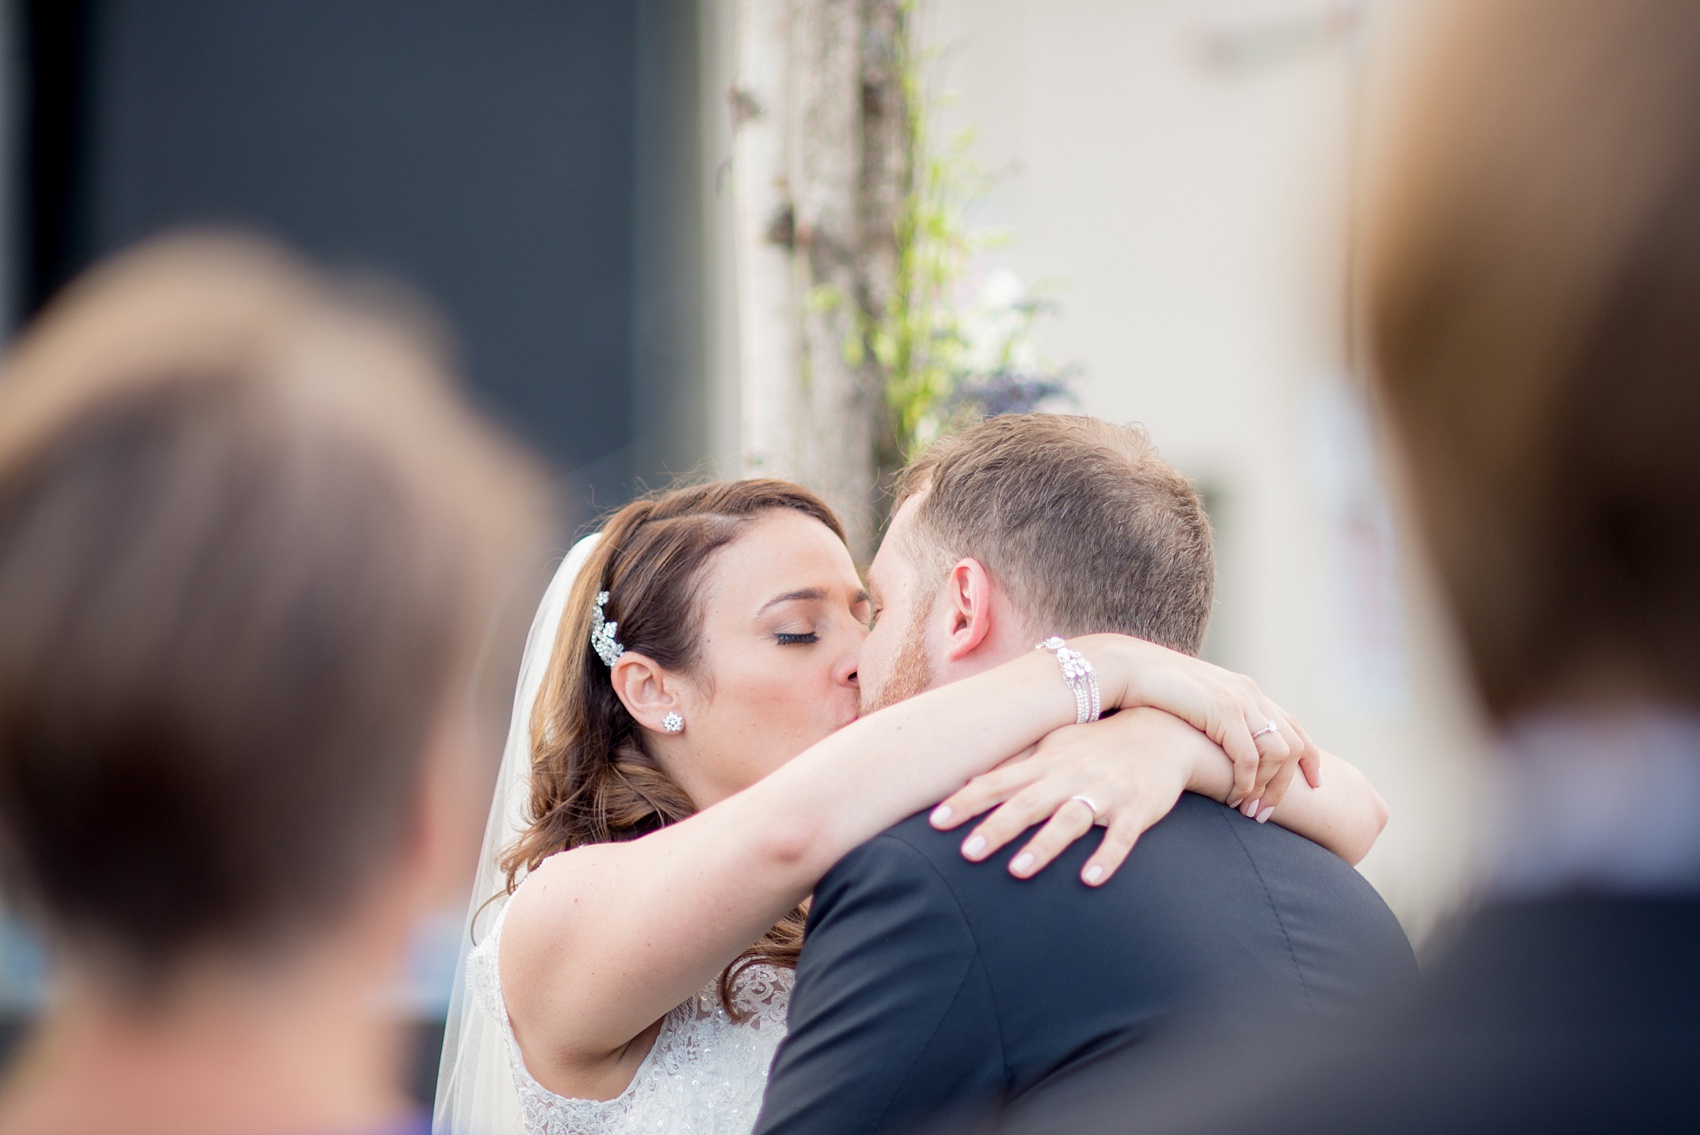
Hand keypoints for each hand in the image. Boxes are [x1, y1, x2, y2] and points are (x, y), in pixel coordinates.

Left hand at [929, 708, 1219, 886]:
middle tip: (966, 852)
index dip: (966, 801)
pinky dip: (1107, 857)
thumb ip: (1015, 762)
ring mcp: (1105, 792)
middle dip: (996, 827)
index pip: (998, 781)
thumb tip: (969, 778)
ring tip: (1018, 870)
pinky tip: (1090, 880)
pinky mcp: (1137, 809)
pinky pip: (1121, 837)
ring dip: (1044, 844)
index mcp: (1046, 762)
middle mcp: (1071, 775)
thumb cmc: (1097, 743)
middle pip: (1027, 802)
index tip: (935, 821)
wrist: (1162, 732)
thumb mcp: (1054, 744)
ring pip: (1070, 819)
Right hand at [1071, 634, 1319, 810]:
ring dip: (1268, 787)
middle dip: (1288, 784)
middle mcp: (1250, 694)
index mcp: (1246, 691)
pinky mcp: (1223, 711)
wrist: (1128, 667)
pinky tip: (1233, 796)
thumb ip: (1212, 723)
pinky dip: (1246, 781)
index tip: (1314, 786)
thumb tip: (1218, 751)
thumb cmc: (1151, 692)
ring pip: (1278, 753)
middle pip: (1294, 744)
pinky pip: (1249, 756)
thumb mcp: (1193, 706)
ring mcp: (1240, 701)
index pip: (1293, 727)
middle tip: (1267, 812)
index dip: (1310, 758)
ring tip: (1249, 811)